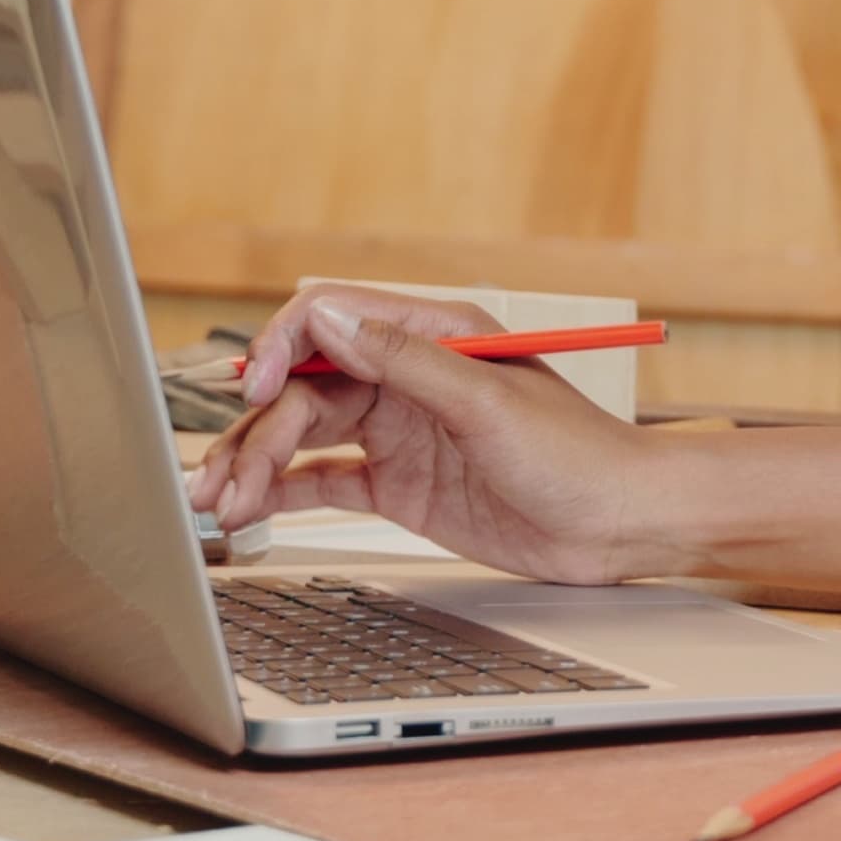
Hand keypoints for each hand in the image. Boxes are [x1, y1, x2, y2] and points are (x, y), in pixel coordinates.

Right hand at [184, 287, 667, 584]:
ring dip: (256, 464)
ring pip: (304, 435)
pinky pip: (324, 479)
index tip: (256, 392)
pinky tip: (250, 509)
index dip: (282, 349)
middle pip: (305, 388)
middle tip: (218, 482)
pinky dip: (282, 491)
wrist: (621, 524)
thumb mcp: (489, 402)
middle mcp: (410, 378)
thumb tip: (329, 317)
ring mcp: (401, 432)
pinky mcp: (400, 484)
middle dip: (255, 429)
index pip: (333, 320)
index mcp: (434, 336)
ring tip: (219, 505)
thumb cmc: (580, 453)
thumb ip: (405, 361)